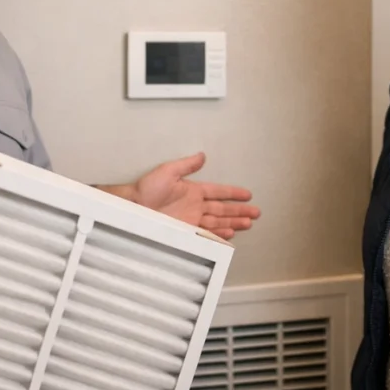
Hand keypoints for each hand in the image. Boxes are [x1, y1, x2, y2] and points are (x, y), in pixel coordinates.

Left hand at [130, 153, 260, 239]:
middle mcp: (195, 205)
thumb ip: (187, 165)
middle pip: (223, 209)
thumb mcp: (168, 171)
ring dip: (233, 223)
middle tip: (255, 213)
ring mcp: (192, 219)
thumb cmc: (147, 189)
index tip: (247, 195)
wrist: (134, 207)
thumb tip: (202, 155)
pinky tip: (230, 234)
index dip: (233, 193)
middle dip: (239, 211)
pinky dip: (219, 234)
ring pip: (218, 221)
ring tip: (248, 224)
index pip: (219, 191)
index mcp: (193, 190)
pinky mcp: (186, 231)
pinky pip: (207, 233)